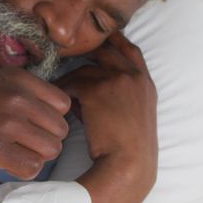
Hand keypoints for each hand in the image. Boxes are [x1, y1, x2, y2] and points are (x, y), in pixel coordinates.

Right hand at [0, 68, 69, 179]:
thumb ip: (22, 93)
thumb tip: (46, 117)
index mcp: (21, 80)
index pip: (62, 105)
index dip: (51, 120)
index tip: (36, 126)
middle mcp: (19, 100)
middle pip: (60, 131)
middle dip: (46, 141)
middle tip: (25, 145)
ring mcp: (7, 125)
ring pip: (50, 151)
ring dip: (36, 156)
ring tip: (16, 154)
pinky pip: (31, 168)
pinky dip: (24, 170)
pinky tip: (9, 164)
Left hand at [54, 32, 157, 179]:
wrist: (129, 164)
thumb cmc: (129, 148)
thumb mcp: (134, 115)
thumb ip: (117, 95)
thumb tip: (83, 89)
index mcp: (146, 83)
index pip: (131, 51)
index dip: (116, 41)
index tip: (103, 38)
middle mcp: (133, 76)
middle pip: (105, 52)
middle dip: (86, 54)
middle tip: (68, 55)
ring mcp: (115, 80)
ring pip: (83, 70)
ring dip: (70, 80)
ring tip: (59, 92)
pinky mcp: (96, 90)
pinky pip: (71, 84)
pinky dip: (62, 92)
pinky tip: (56, 104)